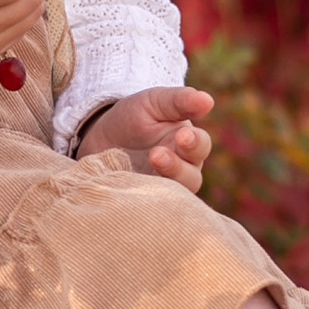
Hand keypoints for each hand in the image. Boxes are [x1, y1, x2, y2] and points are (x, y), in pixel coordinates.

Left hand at [77, 85, 215, 189]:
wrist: (100, 137)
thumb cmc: (135, 117)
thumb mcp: (154, 102)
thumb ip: (179, 101)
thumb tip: (208, 100)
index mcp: (187, 144)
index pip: (200, 146)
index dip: (194, 142)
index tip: (182, 135)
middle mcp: (181, 169)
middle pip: (192, 177)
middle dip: (177, 167)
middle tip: (157, 154)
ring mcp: (161, 188)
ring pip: (173, 196)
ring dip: (160, 184)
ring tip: (144, 168)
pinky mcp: (142, 201)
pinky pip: (150, 207)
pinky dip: (143, 201)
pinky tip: (131, 191)